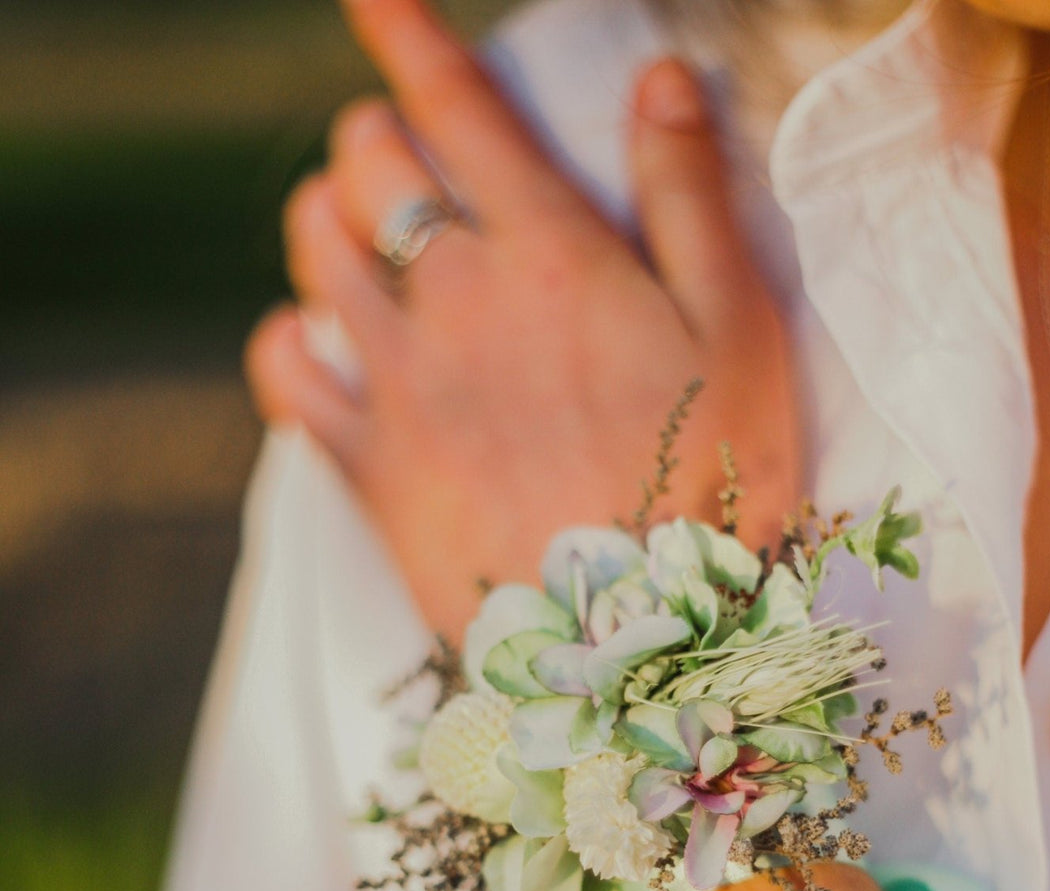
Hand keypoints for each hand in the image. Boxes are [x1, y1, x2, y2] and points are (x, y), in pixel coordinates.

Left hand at [246, 0, 799, 641]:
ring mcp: (400, 384)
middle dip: (376, 139)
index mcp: (547, 255)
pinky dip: (290, 336)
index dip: (407, 33)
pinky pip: (285, 371)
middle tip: (406, 163)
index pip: (456, 106)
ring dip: (328, 218)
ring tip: (360, 235)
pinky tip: (320, 341)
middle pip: (364, 163)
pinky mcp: (368, 465)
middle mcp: (454, 300)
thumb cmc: (709, 492)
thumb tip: (659, 78)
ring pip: (314, 248)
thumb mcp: (742, 335)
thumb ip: (692, 199)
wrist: (635, 649)